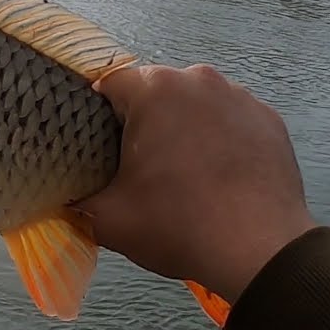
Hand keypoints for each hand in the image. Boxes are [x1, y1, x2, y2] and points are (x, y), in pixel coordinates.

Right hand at [75, 64, 316, 302]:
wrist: (261, 251)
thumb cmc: (177, 225)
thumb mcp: (106, 218)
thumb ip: (73, 197)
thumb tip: (60, 193)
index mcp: (155, 90)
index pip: (108, 83)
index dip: (96, 114)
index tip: (97, 147)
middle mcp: (198, 78)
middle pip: (154, 90)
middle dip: (142, 119)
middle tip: (137, 164)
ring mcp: (240, 96)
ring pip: (193, 102)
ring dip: (181, 126)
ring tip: (181, 171)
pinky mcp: (268, 118)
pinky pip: (228, 118)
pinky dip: (217, 137)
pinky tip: (216, 173)